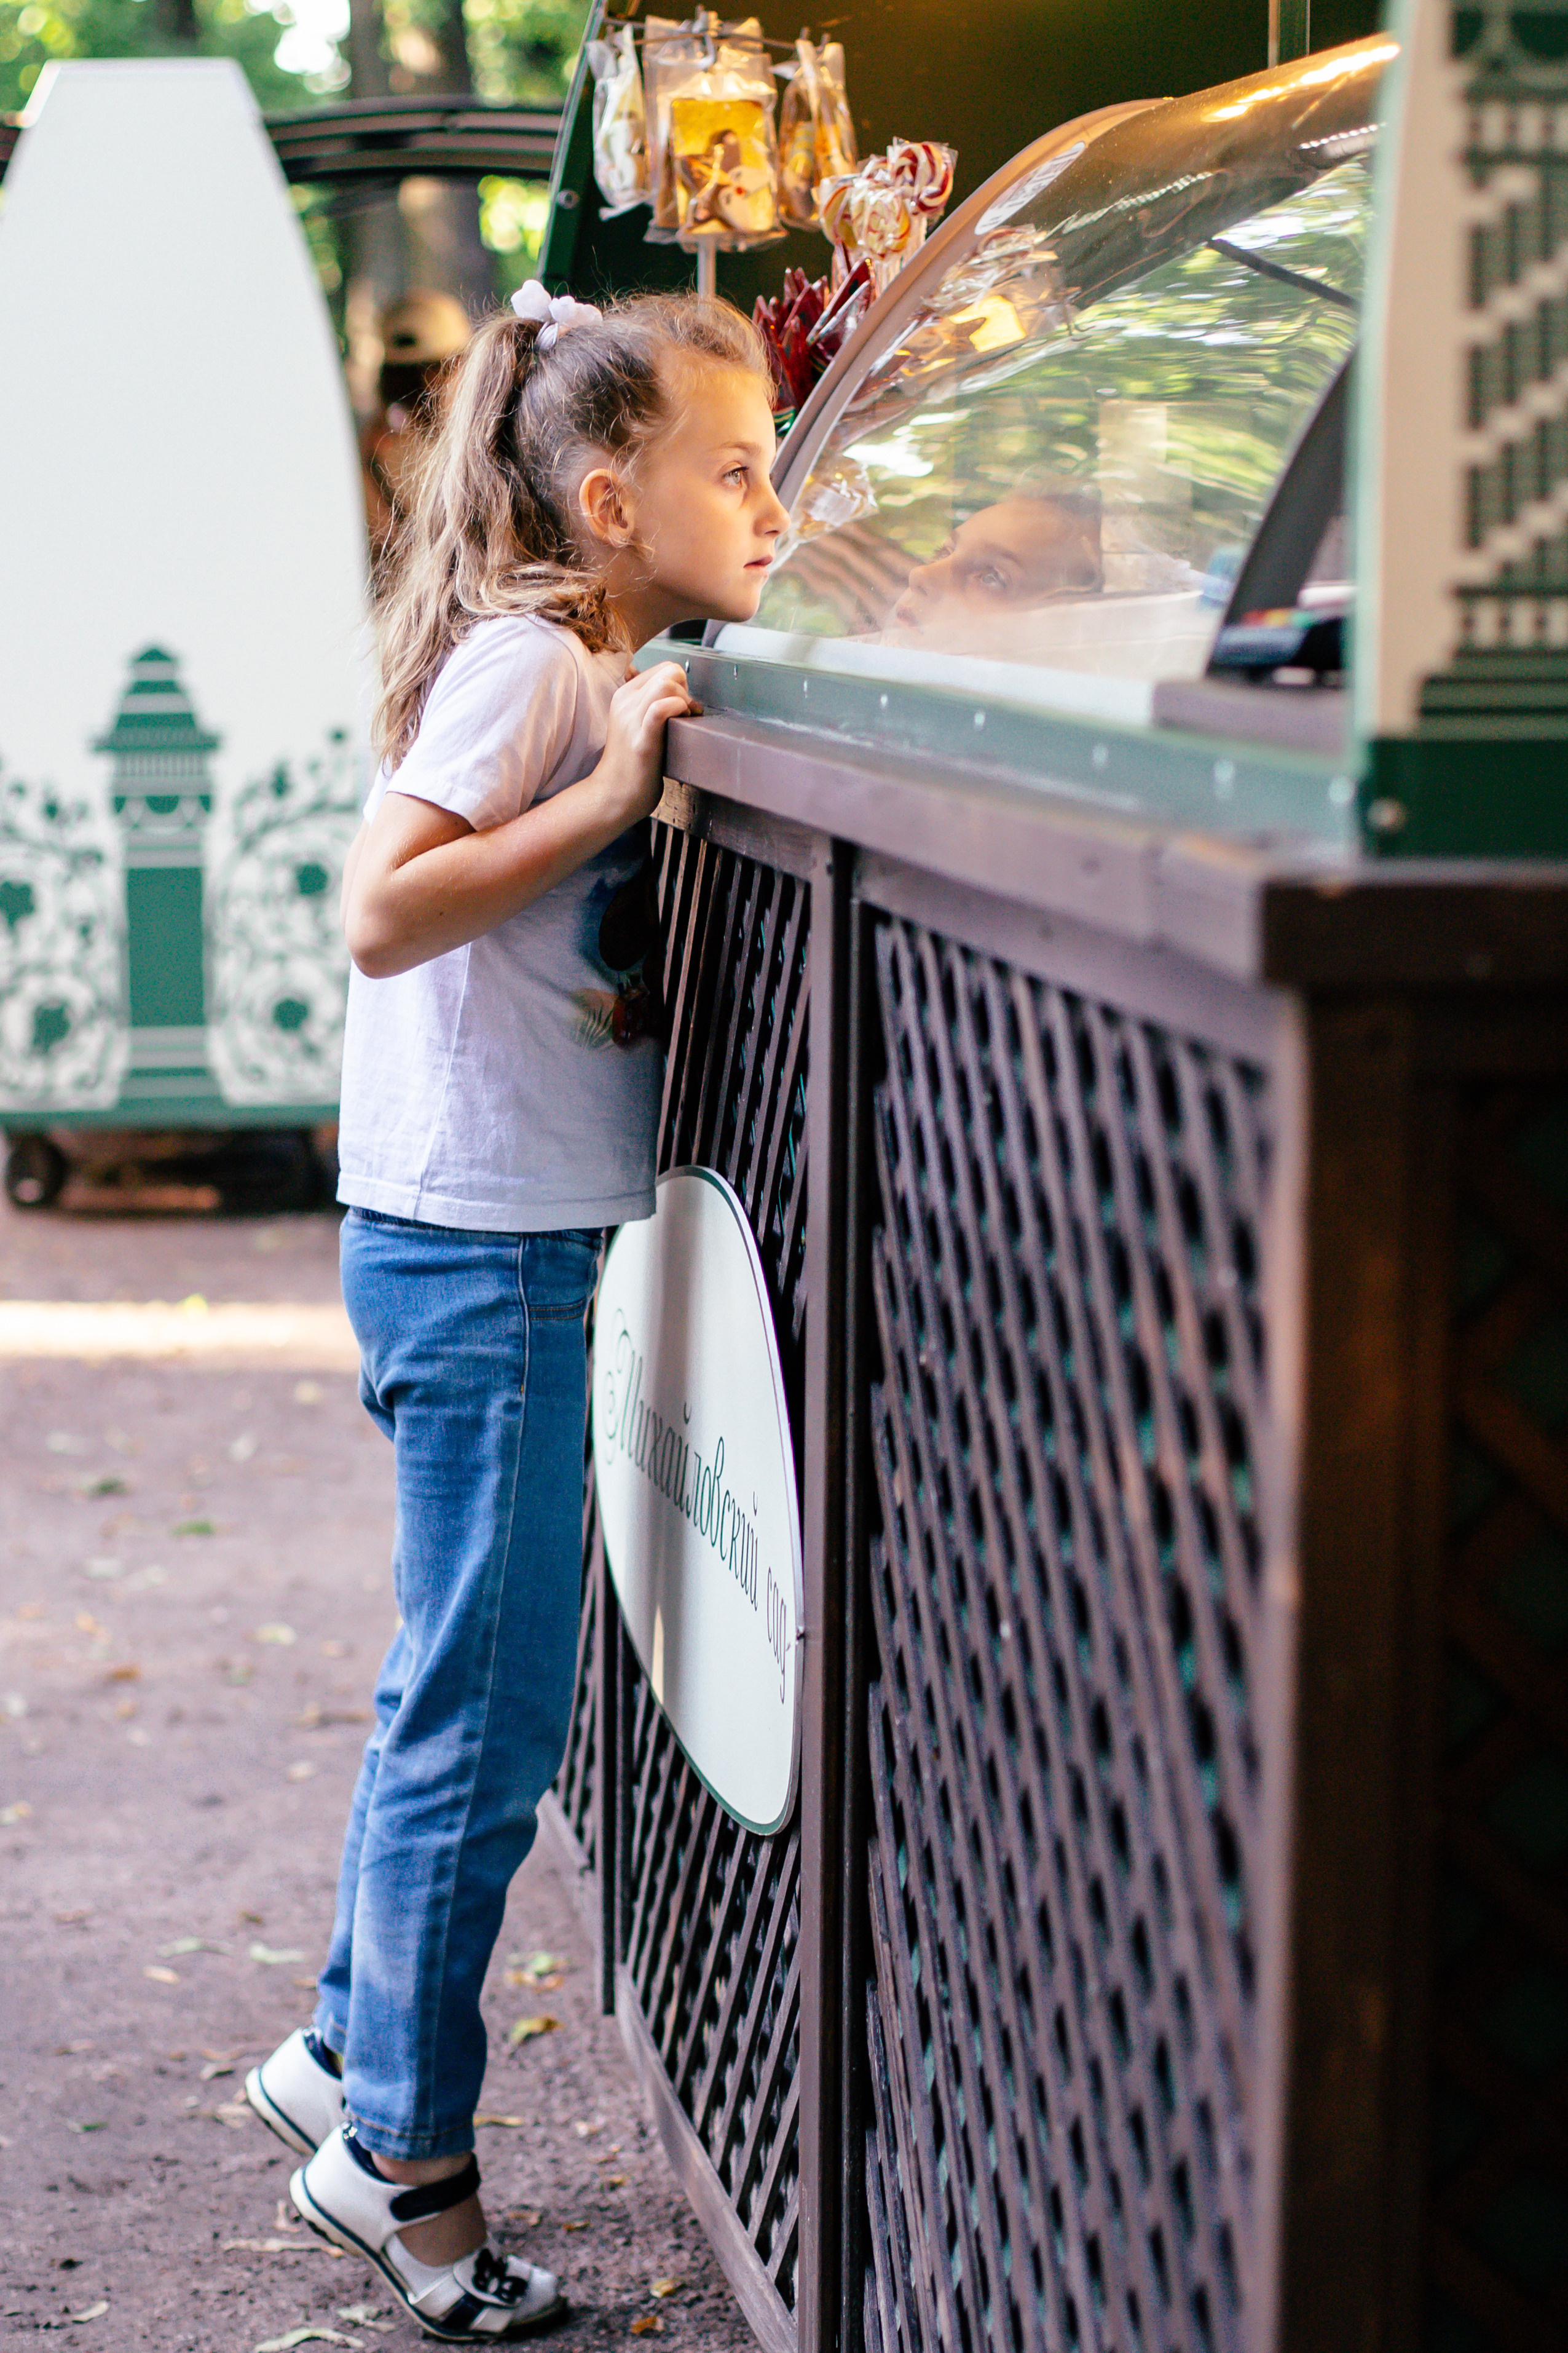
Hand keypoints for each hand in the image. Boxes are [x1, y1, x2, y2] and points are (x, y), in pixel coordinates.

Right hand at [594, 661, 701, 828]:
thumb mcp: (639, 724)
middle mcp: (626, 702)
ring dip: (684, 700)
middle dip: (686, 689)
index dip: (681, 684)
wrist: (614, 794)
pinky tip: (680, 723)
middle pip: (669, 671)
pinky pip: (661, 708)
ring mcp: (631, 719)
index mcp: (625, 695)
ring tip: (683, 721)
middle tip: (685, 715)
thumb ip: (656, 705)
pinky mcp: (641, 740)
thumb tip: (687, 697)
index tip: (682, 707)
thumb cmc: (634, 763)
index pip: (664, 668)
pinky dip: (677, 709)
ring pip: (667, 684)